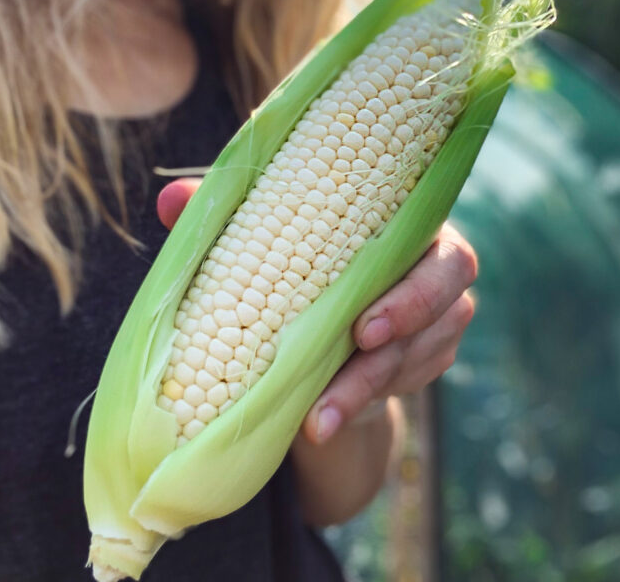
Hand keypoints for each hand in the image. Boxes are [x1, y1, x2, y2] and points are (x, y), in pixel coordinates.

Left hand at [157, 179, 477, 444]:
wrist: (321, 327)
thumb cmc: (298, 264)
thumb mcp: (266, 236)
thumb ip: (227, 215)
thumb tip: (169, 199)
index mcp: (404, 221)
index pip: (435, 237)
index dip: (413, 283)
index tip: (361, 321)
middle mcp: (432, 269)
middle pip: (450, 294)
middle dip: (406, 325)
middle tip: (357, 346)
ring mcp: (436, 320)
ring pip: (424, 350)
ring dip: (370, 386)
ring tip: (319, 417)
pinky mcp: (426, 360)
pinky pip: (409, 383)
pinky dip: (363, 403)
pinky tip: (324, 421)